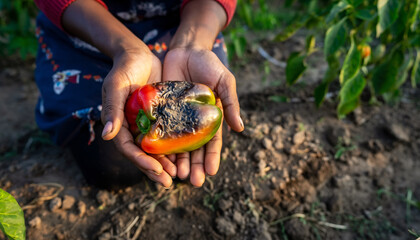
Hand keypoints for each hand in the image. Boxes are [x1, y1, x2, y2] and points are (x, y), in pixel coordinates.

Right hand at [101, 51, 175, 187]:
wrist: (139, 54)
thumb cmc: (124, 68)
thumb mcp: (117, 85)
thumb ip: (112, 109)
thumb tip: (107, 136)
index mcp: (119, 125)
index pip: (129, 149)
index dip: (141, 161)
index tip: (157, 170)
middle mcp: (133, 128)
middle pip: (143, 154)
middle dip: (155, 169)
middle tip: (169, 182)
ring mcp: (148, 124)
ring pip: (157, 149)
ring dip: (167, 163)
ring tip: (180, 175)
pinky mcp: (161, 118)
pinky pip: (169, 136)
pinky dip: (176, 147)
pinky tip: (187, 156)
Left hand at [162, 47, 243, 186]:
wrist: (185, 49)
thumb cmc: (208, 64)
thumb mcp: (224, 81)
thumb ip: (230, 102)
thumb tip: (240, 129)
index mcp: (211, 118)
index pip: (212, 142)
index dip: (212, 157)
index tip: (211, 171)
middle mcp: (193, 122)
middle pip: (194, 149)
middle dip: (195, 166)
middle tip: (194, 181)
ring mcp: (176, 118)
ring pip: (177, 145)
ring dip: (178, 162)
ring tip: (177, 176)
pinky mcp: (161, 112)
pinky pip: (160, 131)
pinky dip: (161, 146)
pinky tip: (159, 158)